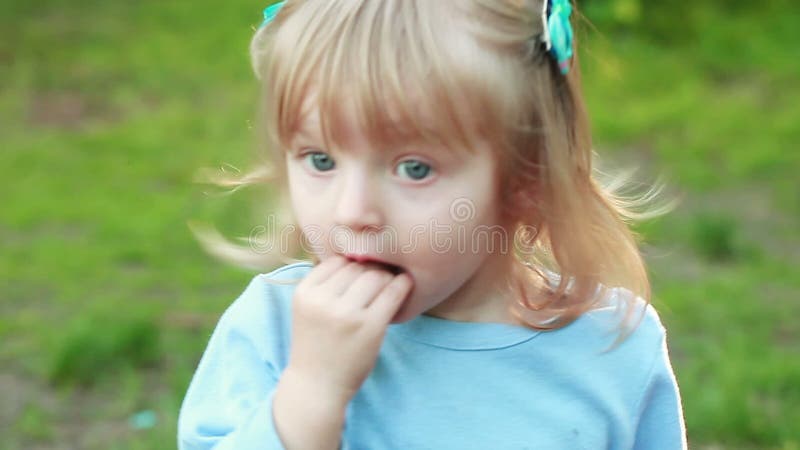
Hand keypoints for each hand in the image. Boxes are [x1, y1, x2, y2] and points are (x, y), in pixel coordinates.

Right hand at [286, 255, 412, 405]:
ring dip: (387, 277)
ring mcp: (346, 314)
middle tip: (382, 276)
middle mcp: (323, 300)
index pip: (337, 260)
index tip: (363, 272)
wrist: (317, 386)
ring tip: (390, 284)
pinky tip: (406, 284)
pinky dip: (402, 285)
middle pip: (357, 267)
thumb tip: (361, 252)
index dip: (353, 264)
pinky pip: (392, 294)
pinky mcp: (370, 327)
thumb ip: (327, 284)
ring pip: (376, 276)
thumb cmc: (317, 344)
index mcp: (305, 292)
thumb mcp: (309, 308)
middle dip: (372, 269)